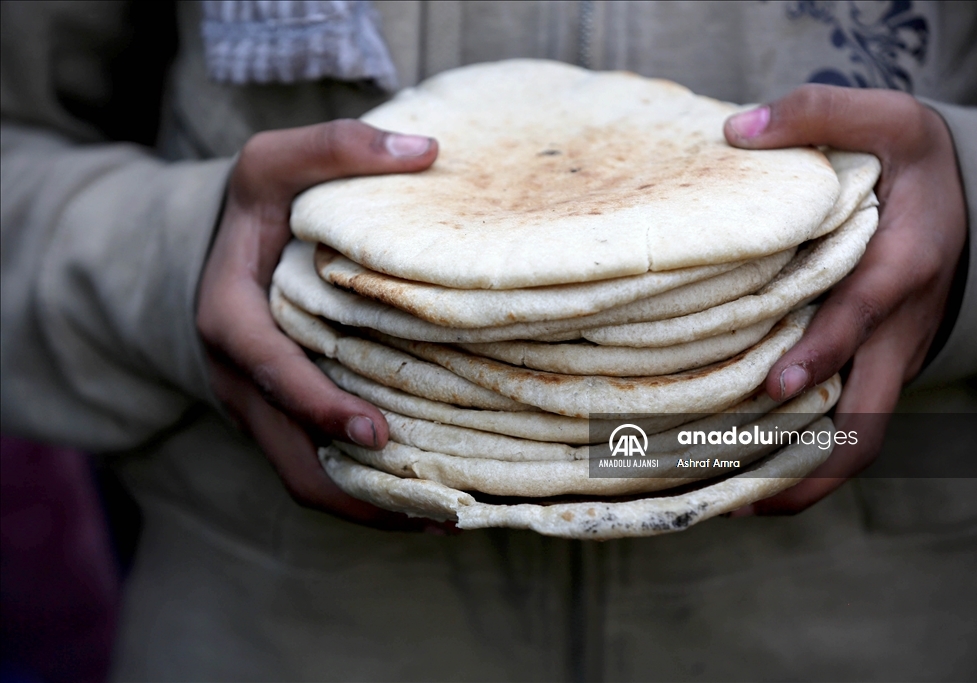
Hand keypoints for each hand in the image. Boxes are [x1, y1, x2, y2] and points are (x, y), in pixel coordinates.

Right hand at [196, 120, 448, 530]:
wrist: (221, 250)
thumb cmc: (255, 207)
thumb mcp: (274, 161)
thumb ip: (335, 148)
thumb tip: (425, 152)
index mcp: (231, 321)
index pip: (272, 374)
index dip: (319, 408)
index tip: (376, 432)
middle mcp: (239, 380)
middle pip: (291, 457)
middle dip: (357, 490)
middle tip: (434, 504)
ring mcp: (259, 410)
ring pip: (306, 477)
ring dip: (368, 506)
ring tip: (442, 515)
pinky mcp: (281, 420)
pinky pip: (317, 468)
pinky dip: (364, 491)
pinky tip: (422, 496)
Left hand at [723, 85, 966, 514]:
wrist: (967, 201)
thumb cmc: (914, 163)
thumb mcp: (886, 118)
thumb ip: (818, 113)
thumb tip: (735, 131)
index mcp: (901, 268)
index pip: (862, 319)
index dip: (821, 353)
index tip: (773, 384)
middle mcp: (899, 330)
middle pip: (870, 418)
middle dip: (812, 464)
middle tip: (743, 494)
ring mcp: (890, 359)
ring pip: (859, 438)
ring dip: (805, 478)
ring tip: (734, 503)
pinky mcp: (876, 369)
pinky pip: (846, 425)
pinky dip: (805, 456)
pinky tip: (748, 469)